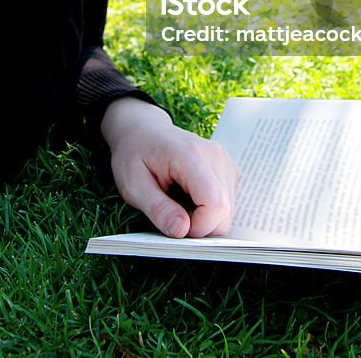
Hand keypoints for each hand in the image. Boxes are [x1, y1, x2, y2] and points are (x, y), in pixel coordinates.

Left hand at [101, 97, 238, 237]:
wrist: (143, 130)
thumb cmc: (134, 154)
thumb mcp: (133, 184)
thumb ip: (157, 209)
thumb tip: (182, 231)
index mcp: (191, 155)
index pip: (215, 204)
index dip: (198, 227)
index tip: (174, 227)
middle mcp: (215, 156)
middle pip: (224, 212)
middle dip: (199, 226)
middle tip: (171, 214)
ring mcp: (225, 161)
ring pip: (227, 211)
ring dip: (203, 218)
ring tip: (177, 202)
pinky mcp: (228, 169)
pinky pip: (226, 203)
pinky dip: (208, 210)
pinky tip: (188, 198)